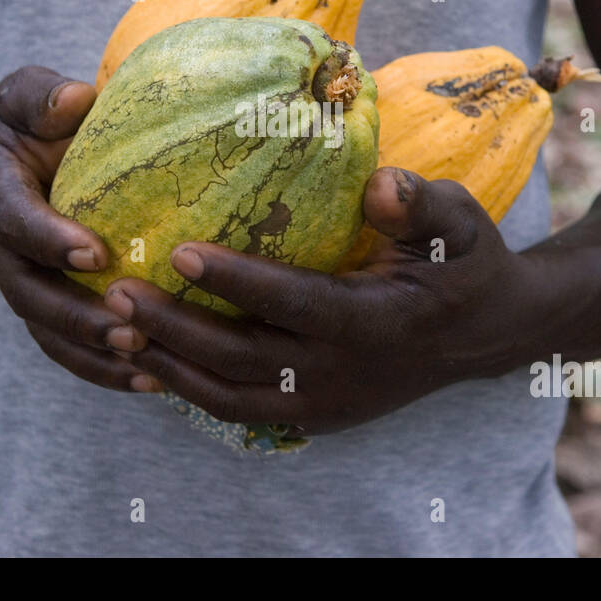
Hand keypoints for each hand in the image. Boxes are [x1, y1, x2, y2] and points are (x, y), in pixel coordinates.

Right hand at [0, 66, 159, 392]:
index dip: (49, 240)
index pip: (16, 221)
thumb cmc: (20, 122)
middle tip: (132, 330)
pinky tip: (156, 381)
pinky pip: (69, 349)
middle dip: (80, 319)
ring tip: (151, 370)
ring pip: (50, 334)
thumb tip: (76, 100)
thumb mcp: (23, 96)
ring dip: (96, 357)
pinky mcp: (47, 306)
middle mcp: (6, 249)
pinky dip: (105, 370)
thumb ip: (41, 97)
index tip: (94, 252)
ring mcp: (25, 283)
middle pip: (32, 297)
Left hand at [101, 167, 533, 434]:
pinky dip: (193, 390)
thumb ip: (422, 202)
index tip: (178, 251)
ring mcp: (327, 402)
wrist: (485, 334)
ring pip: (230, 398)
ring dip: (171, 364)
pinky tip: (153, 358)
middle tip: (116, 291)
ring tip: (117, 327)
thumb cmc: (464, 264)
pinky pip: (241, 411)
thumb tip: (379, 185)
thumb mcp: (461, 222)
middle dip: (174, 328)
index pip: (293, 303)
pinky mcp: (316, 415)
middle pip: (242, 359)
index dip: (235, 281)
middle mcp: (345, 372)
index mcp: (376, 322)